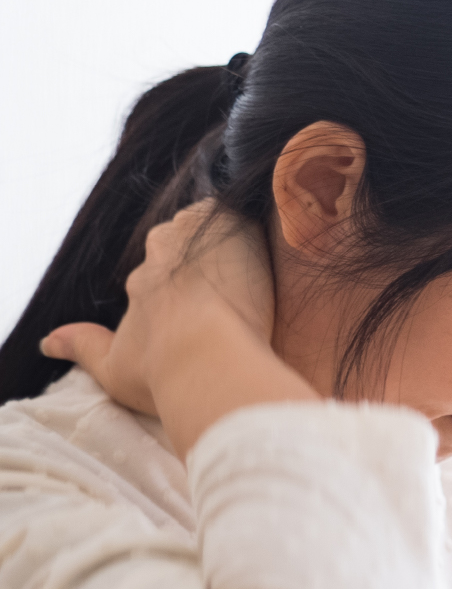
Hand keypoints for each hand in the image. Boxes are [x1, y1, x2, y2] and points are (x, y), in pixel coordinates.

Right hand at [40, 201, 274, 417]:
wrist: (208, 359)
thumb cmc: (163, 372)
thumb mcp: (113, 369)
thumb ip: (83, 348)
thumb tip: (48, 341)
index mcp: (140, 283)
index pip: (160, 274)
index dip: (182, 292)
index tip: (201, 313)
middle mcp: (161, 253)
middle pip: (181, 247)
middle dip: (199, 265)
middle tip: (228, 294)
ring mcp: (197, 238)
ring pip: (209, 228)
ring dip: (224, 246)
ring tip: (247, 276)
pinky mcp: (233, 229)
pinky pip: (240, 216)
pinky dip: (250, 230)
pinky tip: (266, 255)